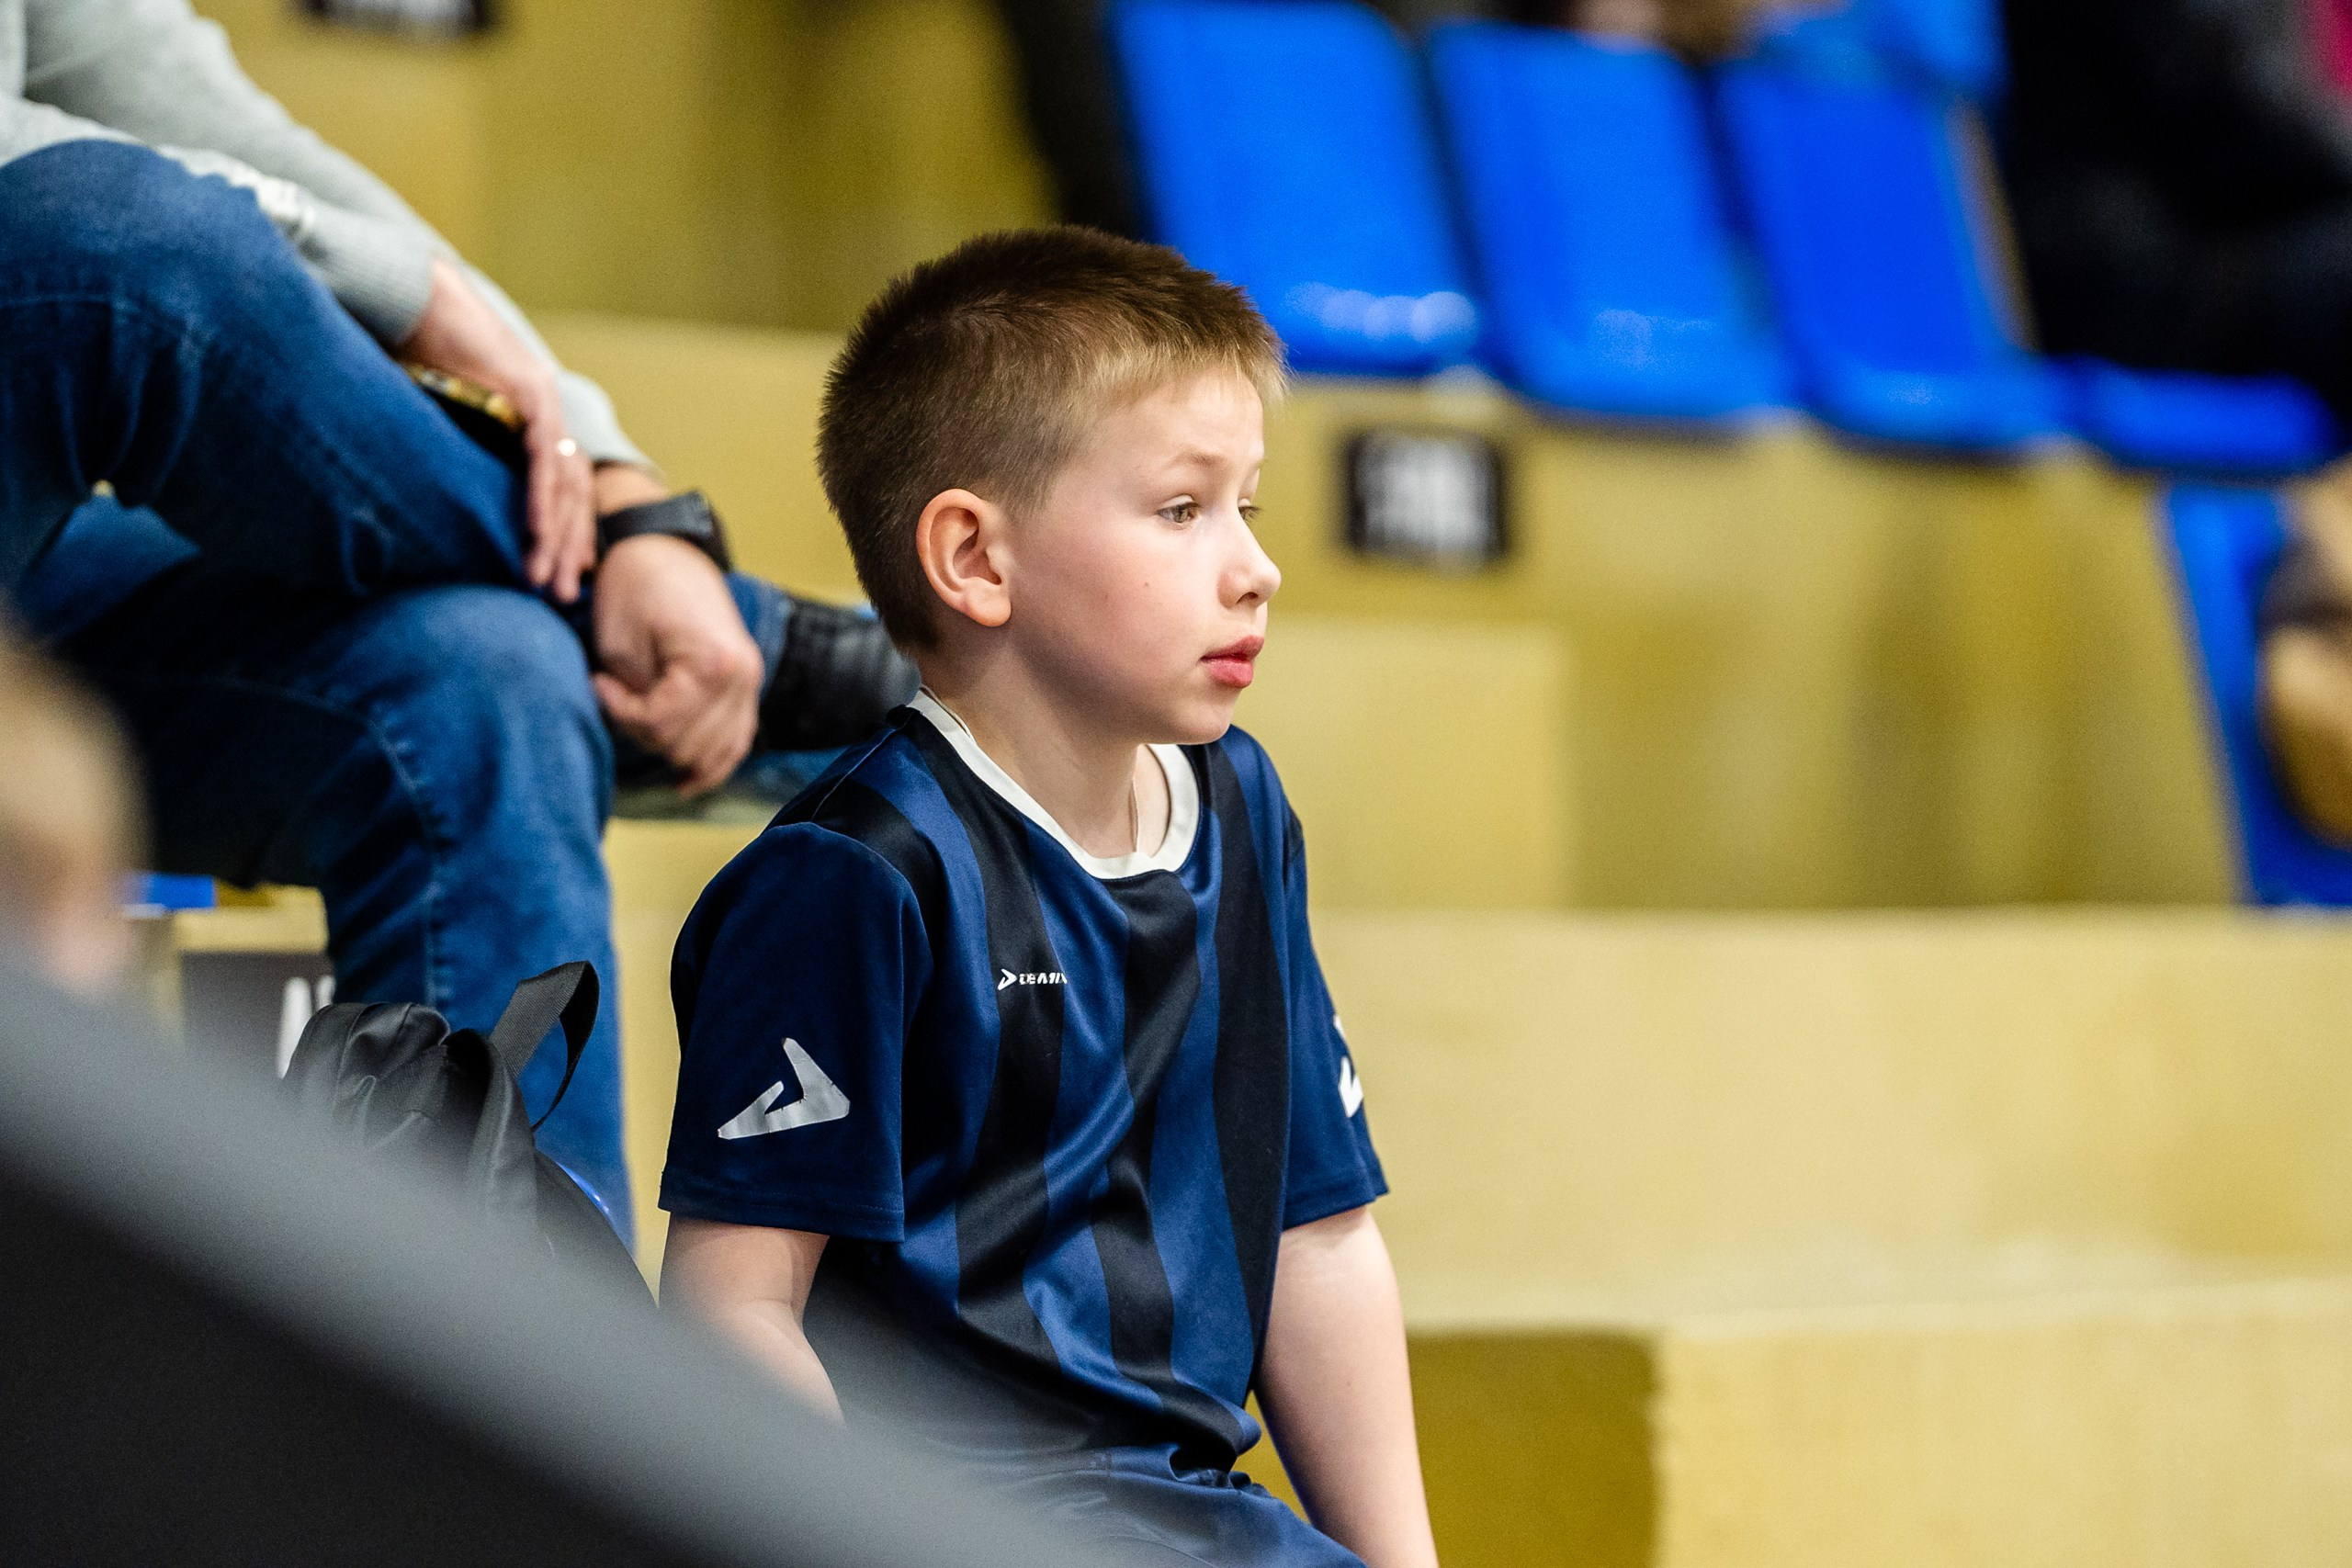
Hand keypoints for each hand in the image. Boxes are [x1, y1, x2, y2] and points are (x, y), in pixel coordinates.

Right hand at [402, 257, 595, 600]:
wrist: (418, 300)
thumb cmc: (420, 357)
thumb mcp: (444, 424)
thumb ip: (457, 460)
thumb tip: (438, 507)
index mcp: (535, 426)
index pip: (564, 493)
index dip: (567, 538)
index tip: (562, 580)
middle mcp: (550, 417)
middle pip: (573, 498)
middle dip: (569, 551)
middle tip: (564, 598)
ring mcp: (546, 404)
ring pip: (563, 486)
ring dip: (556, 537)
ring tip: (545, 580)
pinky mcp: (531, 394)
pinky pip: (542, 458)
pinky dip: (541, 498)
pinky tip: (538, 534)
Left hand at [592, 534, 764, 794]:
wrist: (662, 546)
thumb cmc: (633, 587)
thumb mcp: (620, 646)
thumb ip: (636, 701)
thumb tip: (642, 735)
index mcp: (713, 663)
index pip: (664, 725)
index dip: (622, 714)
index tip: (599, 684)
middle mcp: (743, 676)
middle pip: (688, 744)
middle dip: (644, 732)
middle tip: (618, 700)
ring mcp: (751, 681)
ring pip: (714, 752)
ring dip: (673, 750)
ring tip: (640, 724)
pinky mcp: (748, 684)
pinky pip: (737, 741)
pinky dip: (712, 763)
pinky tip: (686, 781)